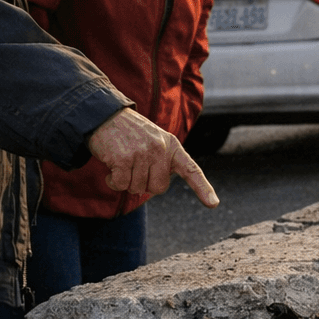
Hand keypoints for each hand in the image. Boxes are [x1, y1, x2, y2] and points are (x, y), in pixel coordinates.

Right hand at [87, 108, 218, 206]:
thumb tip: (160, 187)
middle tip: (135, 167)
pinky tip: (112, 166)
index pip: (191, 170)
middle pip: (158, 188)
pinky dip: (114, 181)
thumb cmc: (132, 134)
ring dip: (126, 181)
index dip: (203, 188)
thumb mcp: (156, 141)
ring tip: (123, 161)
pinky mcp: (123, 159)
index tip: (213, 203)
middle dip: (144, 184)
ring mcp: (142, 153)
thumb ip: (164, 161)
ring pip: (137, 188)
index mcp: (173, 146)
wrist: (105, 116)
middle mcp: (160, 149)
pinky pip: (121, 185)